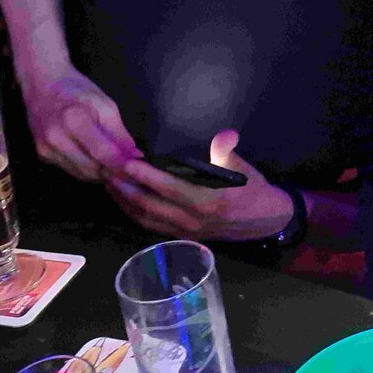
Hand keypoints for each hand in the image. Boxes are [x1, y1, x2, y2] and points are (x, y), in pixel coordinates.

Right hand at [22, 68, 138, 180]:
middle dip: (113, 173)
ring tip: (116, 168)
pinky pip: (70, 170)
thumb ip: (119, 133)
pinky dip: (87, 170)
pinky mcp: (42, 155)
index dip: (122, 165)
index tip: (138, 170)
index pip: (102, 152)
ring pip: (81, 174)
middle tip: (130, 173)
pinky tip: (97, 163)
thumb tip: (135, 156)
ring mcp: (46, 149)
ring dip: (100, 174)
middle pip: (91, 168)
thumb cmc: (76, 89)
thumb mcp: (105, 105)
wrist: (41, 83)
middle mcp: (56, 138)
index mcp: (73, 120)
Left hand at [105, 130, 296, 241]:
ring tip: (109, 184)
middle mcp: (192, 220)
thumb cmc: (253, 191)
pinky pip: (152, 226)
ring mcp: (185, 231)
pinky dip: (134, 214)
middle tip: (107, 170)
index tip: (127, 162)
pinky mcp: (182, 236)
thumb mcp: (245, 169)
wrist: (265, 220)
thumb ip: (228, 153)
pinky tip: (124, 200)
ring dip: (125, 202)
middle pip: (150, 205)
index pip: (169, 188)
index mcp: (207, 202)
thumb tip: (224, 136)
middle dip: (126, 189)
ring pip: (147, 218)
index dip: (146, 176)